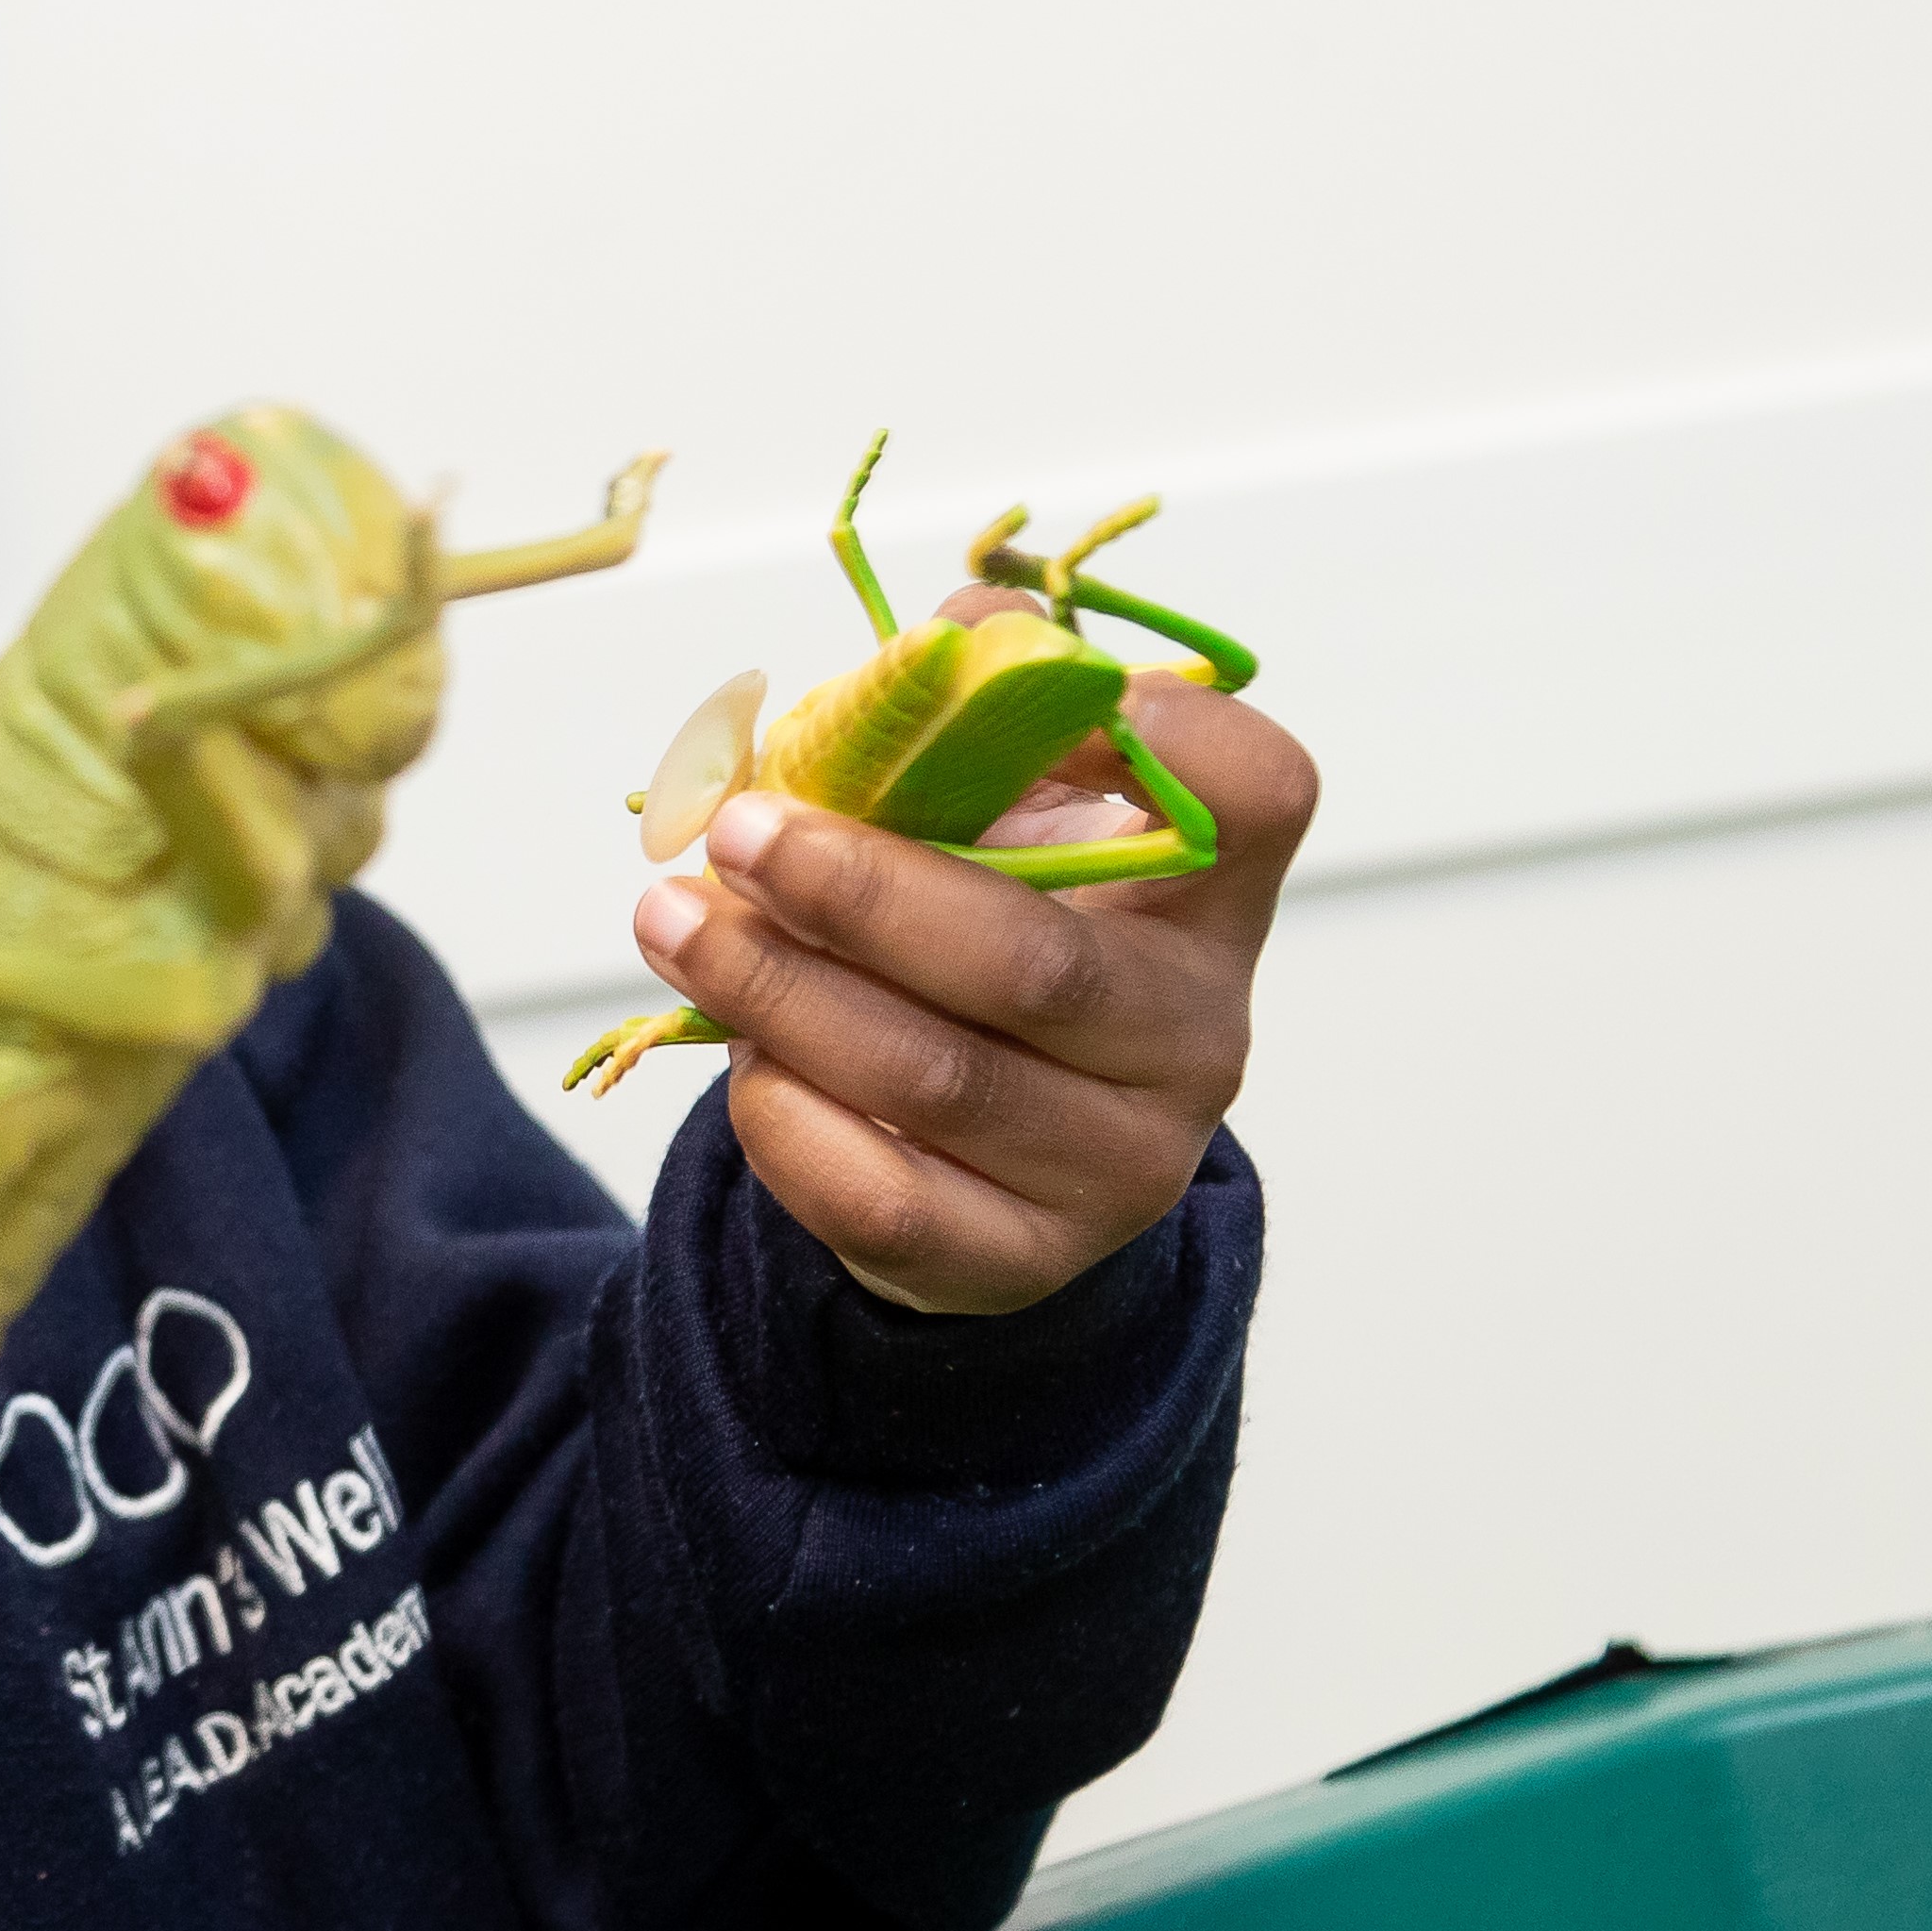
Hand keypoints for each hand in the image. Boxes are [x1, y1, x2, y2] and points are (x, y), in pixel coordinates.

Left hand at [630, 588, 1318, 1313]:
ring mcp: (1117, 1165)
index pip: (1255, 796)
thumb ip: (954, 733)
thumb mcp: (993, 828)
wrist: (987, 1162)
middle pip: (1035, 960)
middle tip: (738, 833)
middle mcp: (1193, 1036)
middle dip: (860, 890)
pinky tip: (738, 1050)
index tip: (1014, 688)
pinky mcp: (1020, 1261)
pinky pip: (884, 1196)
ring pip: (936, 1078)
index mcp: (1207, 900)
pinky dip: (787, 1117)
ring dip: (780, 988)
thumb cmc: (982, 943)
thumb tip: (900, 669)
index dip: (1161, 732)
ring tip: (675, 922)